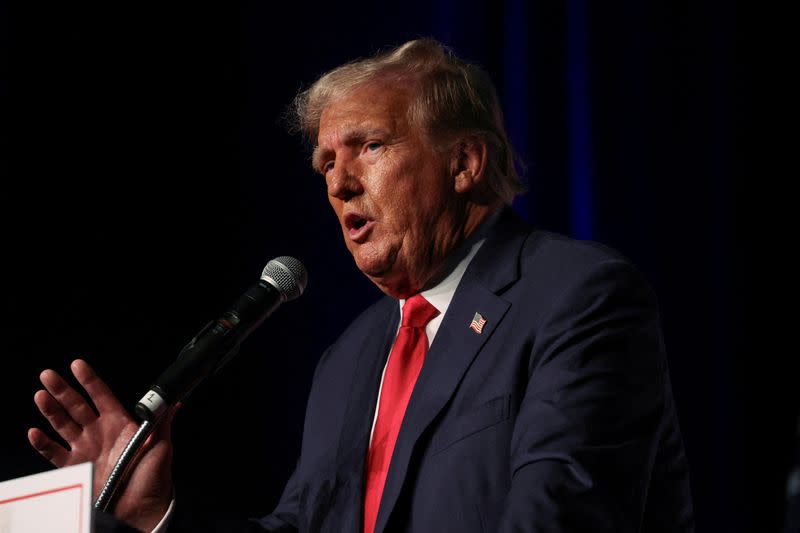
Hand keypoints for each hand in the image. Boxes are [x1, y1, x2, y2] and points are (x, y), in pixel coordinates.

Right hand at [28, 359, 174, 531]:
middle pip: (77, 406)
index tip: (78, 365)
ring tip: (41, 395)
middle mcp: (100, 434)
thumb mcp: (161, 447)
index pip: (102, 396)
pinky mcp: (74, 469)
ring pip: (62, 425)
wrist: (141, 510)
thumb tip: (173, 400)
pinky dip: (42, 443)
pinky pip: (53, 454)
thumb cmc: (153, 478)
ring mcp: (85, 450)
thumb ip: (162, 422)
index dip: (89, 380)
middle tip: (49, 375)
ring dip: (50, 410)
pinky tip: (36, 431)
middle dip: (62, 390)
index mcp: (120, 425)